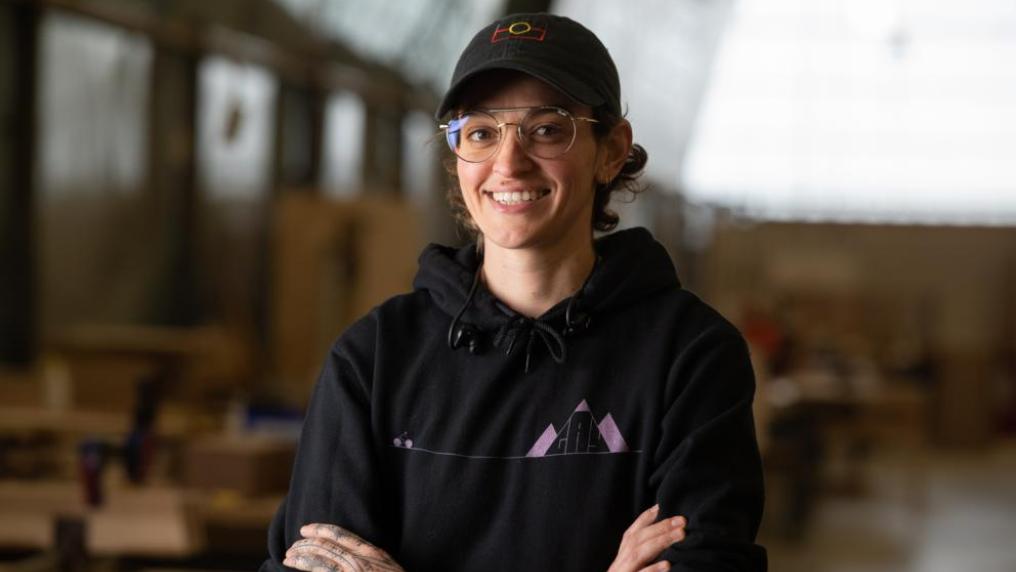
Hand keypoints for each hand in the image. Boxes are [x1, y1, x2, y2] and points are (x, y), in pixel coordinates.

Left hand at [283, 523, 403, 571]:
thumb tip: (355, 557)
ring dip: (303, 559)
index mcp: (374, 553)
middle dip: (306, 546)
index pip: (342, 535)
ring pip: (322, 562)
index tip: (306, 529)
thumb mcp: (389, 568)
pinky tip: (299, 571)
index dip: (321, 530)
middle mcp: (363, 561)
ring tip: (289, 558)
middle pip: (328, 547)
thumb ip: (372, 561)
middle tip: (291, 547)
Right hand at [607, 505, 686, 571]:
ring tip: (680, 535)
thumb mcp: (632, 561)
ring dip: (660, 542)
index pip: (635, 529)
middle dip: (661, 527)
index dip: (648, 517)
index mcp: (624, 551)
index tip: (664, 506)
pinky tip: (667, 565)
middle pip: (639, 538)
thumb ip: (643, 545)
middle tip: (683, 521)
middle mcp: (622, 559)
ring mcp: (623, 571)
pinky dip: (652, 570)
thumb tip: (659, 520)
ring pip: (640, 553)